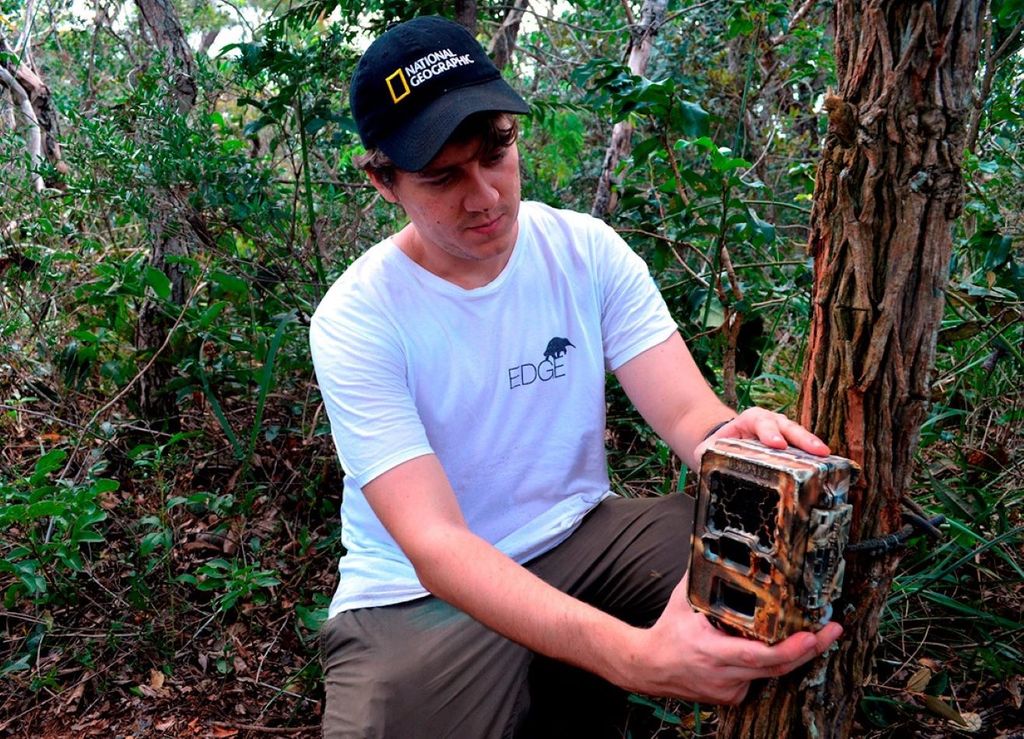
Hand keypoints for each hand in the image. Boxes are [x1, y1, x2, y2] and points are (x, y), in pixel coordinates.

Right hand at [618, 575, 842, 703]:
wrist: (647, 667)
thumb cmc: (667, 632)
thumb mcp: (682, 601)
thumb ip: (700, 577)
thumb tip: (709, 548)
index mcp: (712, 650)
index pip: (759, 655)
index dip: (789, 648)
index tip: (812, 635)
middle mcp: (724, 673)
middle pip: (777, 667)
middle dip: (809, 649)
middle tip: (831, 631)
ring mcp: (729, 688)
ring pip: (771, 674)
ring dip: (794, 655)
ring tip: (818, 636)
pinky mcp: (730, 697)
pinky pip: (758, 680)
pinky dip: (768, 665)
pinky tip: (776, 650)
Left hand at [695, 407, 829, 461]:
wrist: (722, 445)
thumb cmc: (717, 447)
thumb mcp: (708, 449)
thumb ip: (706, 455)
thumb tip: (704, 464)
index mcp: (749, 420)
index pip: (760, 421)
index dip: (769, 432)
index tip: (777, 444)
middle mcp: (770, 423)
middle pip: (787, 426)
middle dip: (802, 438)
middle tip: (815, 451)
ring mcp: (783, 434)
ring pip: (798, 436)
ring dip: (812, 446)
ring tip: (825, 456)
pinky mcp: (790, 448)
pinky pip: (802, 450)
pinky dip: (813, 458)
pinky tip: (825, 466)